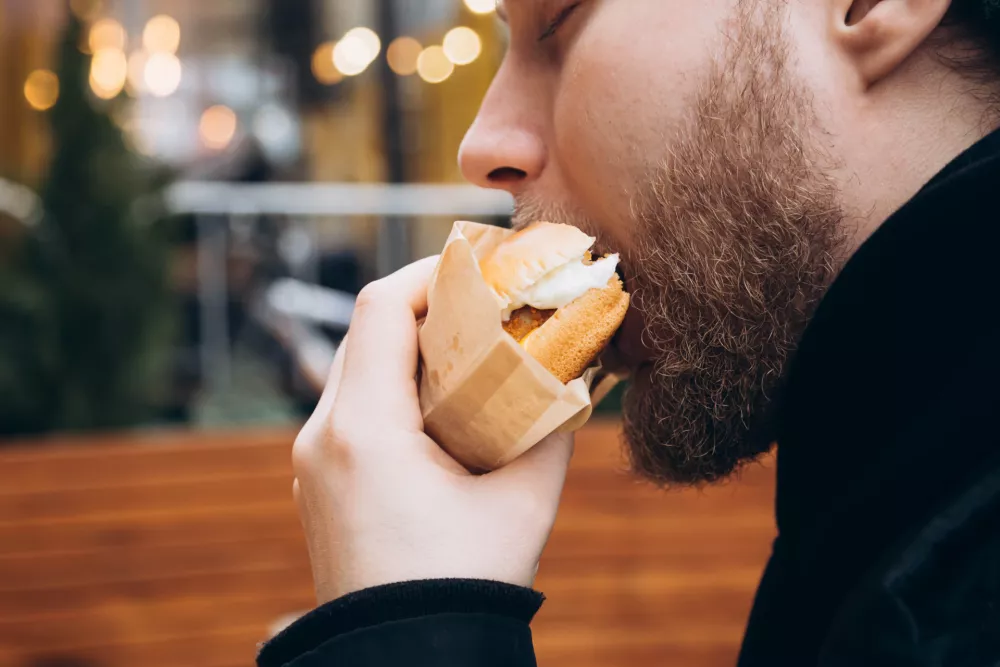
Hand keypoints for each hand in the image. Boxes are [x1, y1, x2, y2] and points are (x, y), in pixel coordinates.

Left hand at [292, 256, 574, 603]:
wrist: (403, 660)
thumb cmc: (463, 586)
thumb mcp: (525, 501)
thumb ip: (553, 428)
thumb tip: (576, 376)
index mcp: (364, 430)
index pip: (380, 308)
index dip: (429, 272)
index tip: (477, 265)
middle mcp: (322, 436)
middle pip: (364, 332)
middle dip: (424, 307)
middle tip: (484, 305)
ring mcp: (311, 461)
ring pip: (353, 369)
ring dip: (406, 348)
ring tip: (467, 354)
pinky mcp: (318, 483)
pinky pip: (349, 409)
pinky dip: (389, 389)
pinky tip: (437, 408)